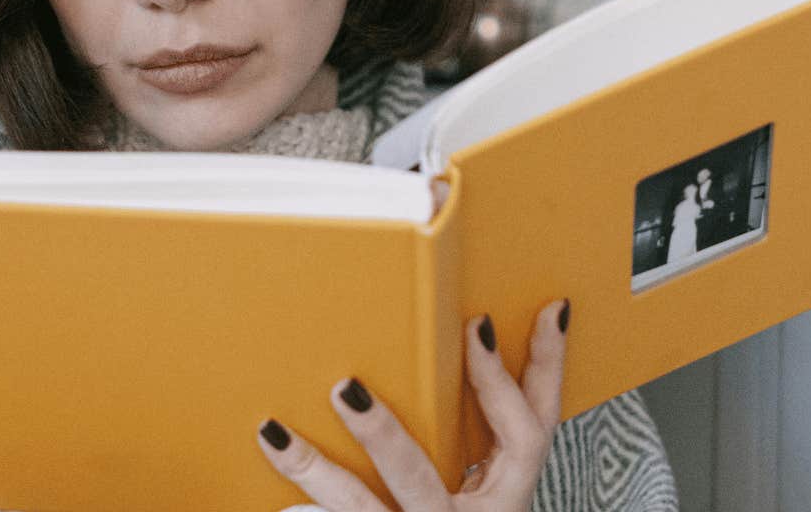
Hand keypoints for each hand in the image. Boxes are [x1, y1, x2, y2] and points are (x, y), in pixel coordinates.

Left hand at [255, 298, 568, 511]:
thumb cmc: (466, 510)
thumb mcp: (493, 480)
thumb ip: (484, 426)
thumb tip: (476, 327)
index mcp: (504, 496)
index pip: (529, 430)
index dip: (540, 370)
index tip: (512, 317)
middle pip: (419, 479)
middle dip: (383, 437)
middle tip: (346, 390)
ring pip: (361, 509)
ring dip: (316, 470)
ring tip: (274, 432)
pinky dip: (303, 497)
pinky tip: (271, 458)